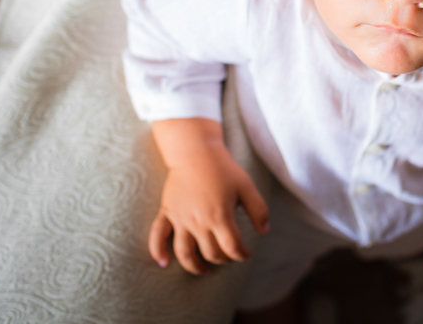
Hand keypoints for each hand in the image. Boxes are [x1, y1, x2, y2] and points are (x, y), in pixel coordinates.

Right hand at [148, 118, 268, 274]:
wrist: (195, 151)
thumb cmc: (223, 168)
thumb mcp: (247, 186)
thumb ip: (258, 210)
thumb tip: (264, 231)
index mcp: (219, 216)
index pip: (231, 248)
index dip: (242, 254)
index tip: (246, 253)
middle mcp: (198, 222)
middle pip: (211, 253)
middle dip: (224, 259)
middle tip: (229, 255)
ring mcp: (180, 219)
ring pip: (185, 253)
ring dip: (195, 266)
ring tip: (204, 270)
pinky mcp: (167, 212)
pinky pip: (157, 236)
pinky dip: (157, 251)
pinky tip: (163, 262)